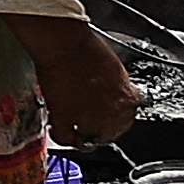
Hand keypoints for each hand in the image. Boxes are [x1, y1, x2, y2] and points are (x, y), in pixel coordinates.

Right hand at [19, 15, 140, 148]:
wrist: (65, 44)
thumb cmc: (87, 46)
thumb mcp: (114, 67)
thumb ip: (117, 85)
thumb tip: (112, 90)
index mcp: (126, 98)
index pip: (127, 118)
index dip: (116, 117)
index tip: (108, 115)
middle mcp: (111, 113)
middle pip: (110, 132)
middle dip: (101, 129)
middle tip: (91, 121)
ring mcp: (88, 119)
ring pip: (88, 139)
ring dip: (82, 135)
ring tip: (74, 130)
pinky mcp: (64, 119)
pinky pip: (64, 137)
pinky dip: (61, 136)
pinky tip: (56, 129)